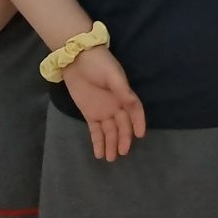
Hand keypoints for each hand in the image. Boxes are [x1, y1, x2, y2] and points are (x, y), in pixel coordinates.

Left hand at [62, 46, 145, 161]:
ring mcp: (102, 110)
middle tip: (123, 153)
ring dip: (111, 144)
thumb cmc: (99, 64)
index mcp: (123, 93)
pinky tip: (99, 153)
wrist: (77, 59)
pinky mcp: (90, 114)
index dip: (138, 122)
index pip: (135, 111)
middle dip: (124, 138)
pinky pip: (96, 131)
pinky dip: (98, 142)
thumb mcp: (112, 75)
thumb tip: (133, 104)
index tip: (140, 135)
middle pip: (122, 124)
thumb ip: (122, 91)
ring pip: (109, 131)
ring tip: (111, 158)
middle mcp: (115, 104)